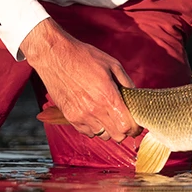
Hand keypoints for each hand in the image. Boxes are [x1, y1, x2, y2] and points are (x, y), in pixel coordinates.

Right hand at [23, 19, 138, 141]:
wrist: (55, 55)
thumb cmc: (84, 57)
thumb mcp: (112, 64)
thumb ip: (127, 83)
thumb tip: (136, 97)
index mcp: (107, 97)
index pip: (126, 127)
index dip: (135, 128)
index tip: (136, 124)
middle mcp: (94, 110)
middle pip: (117, 136)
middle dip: (124, 130)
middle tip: (124, 120)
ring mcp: (80, 115)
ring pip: (102, 136)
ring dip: (109, 129)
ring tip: (107, 115)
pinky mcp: (70, 116)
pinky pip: (87, 132)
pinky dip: (94, 127)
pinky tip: (94, 114)